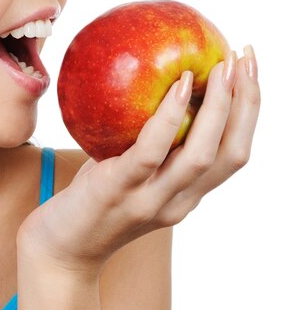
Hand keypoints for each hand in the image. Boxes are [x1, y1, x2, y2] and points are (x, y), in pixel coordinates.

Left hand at [17, 49, 259, 277]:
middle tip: (247, 57)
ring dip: (220, 108)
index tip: (250, 70)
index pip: (233, 153)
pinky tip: (178, 86)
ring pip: (201, 155)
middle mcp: (178, 201)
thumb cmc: (93, 202)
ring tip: (223, 67)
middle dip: (248, 103)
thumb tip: (153, 84)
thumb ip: (148, 142)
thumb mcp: (129, 171)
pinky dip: (169, 118)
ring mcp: (150, 200)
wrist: (60, 253)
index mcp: (186, 194)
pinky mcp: (117, 192)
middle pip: (231, 153)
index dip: (249, 112)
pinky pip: (150, 152)